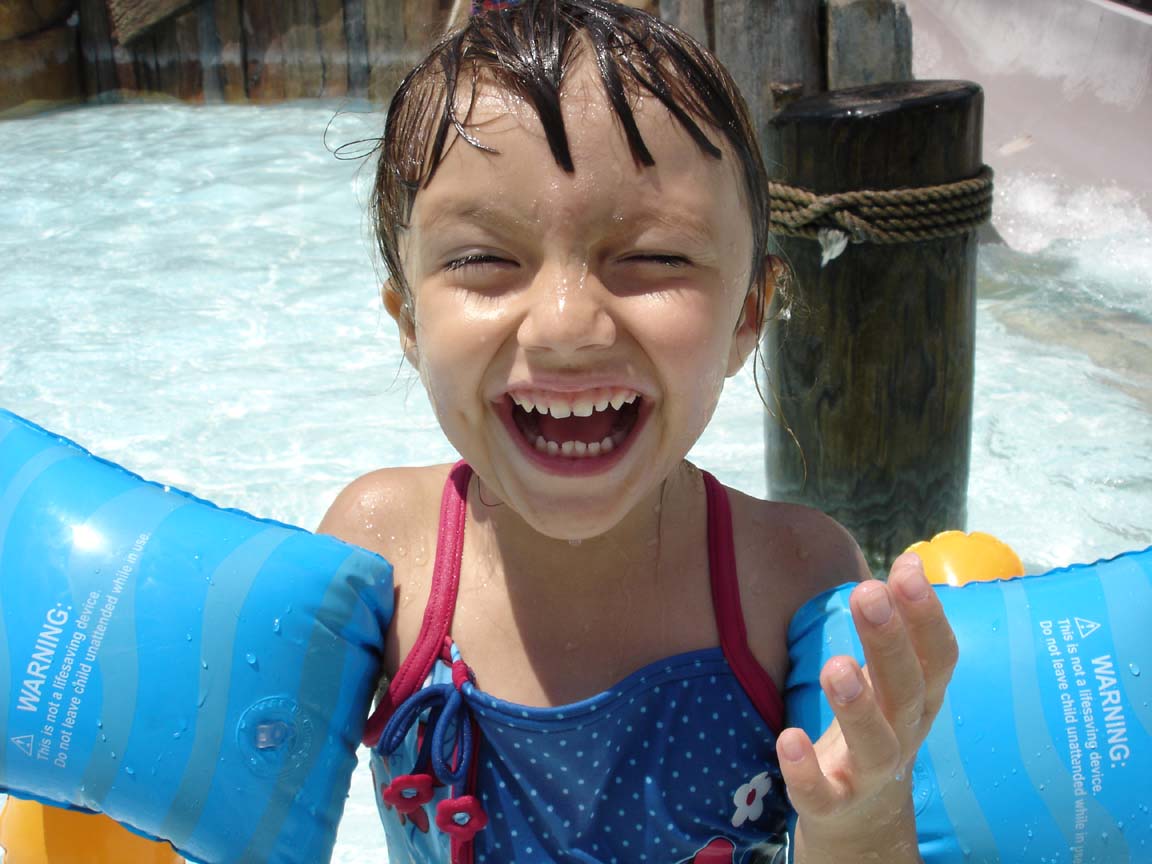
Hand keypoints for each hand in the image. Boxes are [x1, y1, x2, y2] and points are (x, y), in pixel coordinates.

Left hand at [777, 553, 958, 858]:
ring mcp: (871, 772)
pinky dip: (806, 771)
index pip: (938, 655)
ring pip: (875, 744)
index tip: (907, 567)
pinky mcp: (835, 803)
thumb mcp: (893, 677)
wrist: (865, 819)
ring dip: (858, 706)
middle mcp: (905, 732)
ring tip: (836, 666)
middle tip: (868, 594)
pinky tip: (788, 740)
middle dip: (890, 642)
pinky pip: (823, 793)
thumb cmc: (879, 723)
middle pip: (907, 689)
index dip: (927, 614)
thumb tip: (909, 561)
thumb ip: (898, 624)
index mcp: (922, 696)